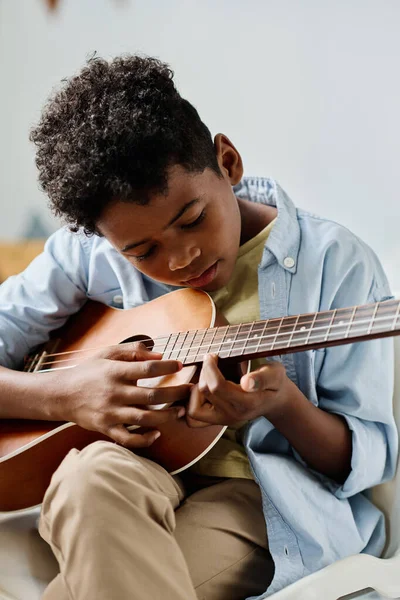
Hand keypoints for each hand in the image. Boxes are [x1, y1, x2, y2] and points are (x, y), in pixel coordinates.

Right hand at [49, 342, 190, 447]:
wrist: (60, 395)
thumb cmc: (87, 372)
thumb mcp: (106, 353)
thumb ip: (133, 350)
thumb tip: (159, 353)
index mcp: (115, 372)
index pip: (147, 369)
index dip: (166, 366)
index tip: (179, 364)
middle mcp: (114, 393)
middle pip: (152, 396)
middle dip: (175, 393)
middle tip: (189, 390)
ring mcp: (111, 413)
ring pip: (145, 418)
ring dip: (167, 416)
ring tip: (180, 411)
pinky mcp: (106, 428)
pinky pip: (129, 438)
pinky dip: (145, 439)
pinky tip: (157, 433)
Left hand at [186, 354, 289, 426]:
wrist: (275, 399)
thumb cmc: (273, 382)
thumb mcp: (275, 374)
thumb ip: (263, 378)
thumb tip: (247, 382)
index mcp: (247, 403)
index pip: (217, 386)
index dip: (210, 368)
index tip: (213, 355)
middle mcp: (233, 415)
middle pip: (205, 393)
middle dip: (204, 373)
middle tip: (211, 363)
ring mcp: (223, 420)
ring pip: (194, 411)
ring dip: (195, 391)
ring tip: (207, 379)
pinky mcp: (216, 421)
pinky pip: (193, 419)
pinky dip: (192, 404)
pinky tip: (202, 390)